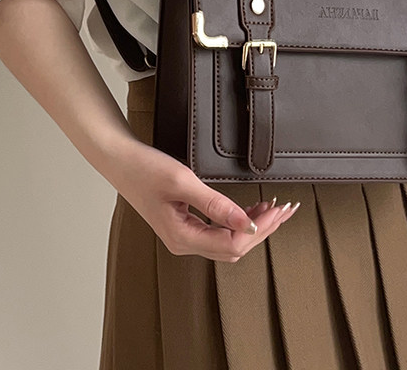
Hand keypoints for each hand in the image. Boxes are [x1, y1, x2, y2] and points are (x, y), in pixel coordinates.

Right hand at [107, 136, 299, 262]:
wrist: (119, 161)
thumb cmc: (145, 169)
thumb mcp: (183, 183)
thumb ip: (216, 204)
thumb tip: (246, 224)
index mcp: (183, 237)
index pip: (232, 244)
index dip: (260, 229)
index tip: (278, 210)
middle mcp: (185, 242)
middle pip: (234, 247)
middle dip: (264, 230)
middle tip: (286, 210)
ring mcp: (184, 235)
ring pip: (228, 240)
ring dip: (254, 227)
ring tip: (276, 209)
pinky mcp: (185, 224)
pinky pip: (219, 230)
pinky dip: (239, 221)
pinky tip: (253, 209)